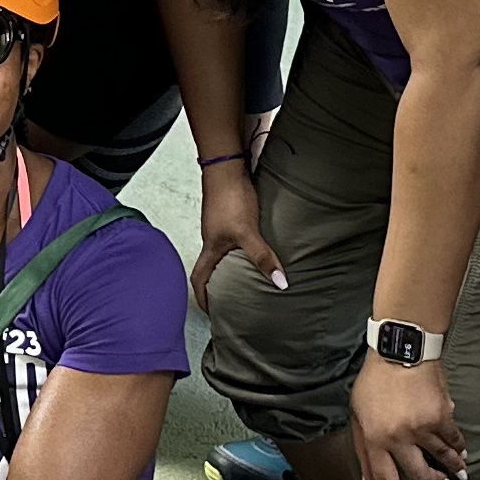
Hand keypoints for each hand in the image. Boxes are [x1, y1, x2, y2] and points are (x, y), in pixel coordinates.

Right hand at [193, 162, 285, 310]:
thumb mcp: (247, 233)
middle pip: (210, 268)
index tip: (212, 312)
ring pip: (223, 253)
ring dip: (232, 266)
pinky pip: (235, 239)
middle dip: (219, 285)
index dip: (203, 297)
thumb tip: (279, 283)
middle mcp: (213, 239)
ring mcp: (221, 226)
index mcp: (210, 249)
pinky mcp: (230, 215)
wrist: (227, 167)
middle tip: (234, 300)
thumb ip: (262, 257)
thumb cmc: (230, 199)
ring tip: (249, 278)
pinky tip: (258, 249)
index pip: (199, 279)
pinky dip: (242, 249)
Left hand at [352, 354, 469, 479]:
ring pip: (442, 460)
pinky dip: (460, 449)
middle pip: (419, 475)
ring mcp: (422, 428)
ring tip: (457, 474)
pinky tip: (462, 453)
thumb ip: (363, 450)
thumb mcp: (358, 415)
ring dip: (452, 470)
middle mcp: (399, 439)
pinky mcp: (442, 416)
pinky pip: (454, 440)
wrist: (399, 351)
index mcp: (375, 440)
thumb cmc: (374, 382)